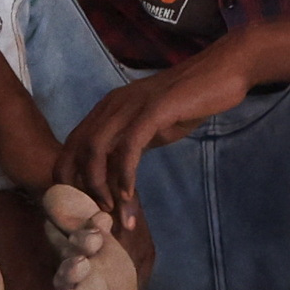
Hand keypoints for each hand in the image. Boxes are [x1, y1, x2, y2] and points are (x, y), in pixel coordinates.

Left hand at [56, 58, 252, 227]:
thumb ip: (128, 149)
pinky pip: (130, 144)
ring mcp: (131, 105)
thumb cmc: (186, 104)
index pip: (72, 145)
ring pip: (96, 148)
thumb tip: (113, 182)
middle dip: (79, 186)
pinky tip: (129, 195)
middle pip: (75, 149)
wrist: (220, 73)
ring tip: (113, 211)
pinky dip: (125, 173)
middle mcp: (111, 105)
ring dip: (100, 185)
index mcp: (107, 109)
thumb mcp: (149, 130)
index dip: (69, 177)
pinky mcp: (154, 109)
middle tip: (94, 216)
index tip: (81, 206)